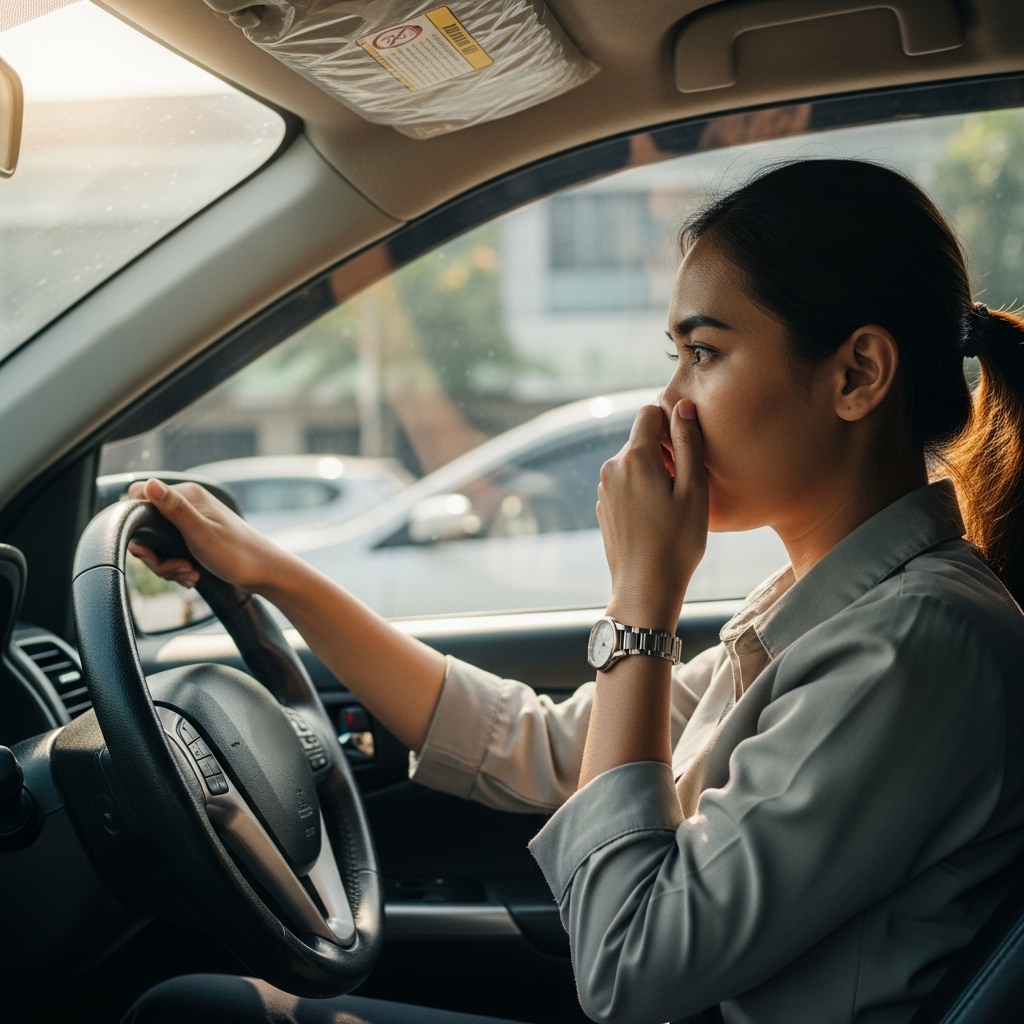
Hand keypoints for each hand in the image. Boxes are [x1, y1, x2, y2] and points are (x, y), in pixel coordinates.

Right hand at [126, 479, 286, 592]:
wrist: (264, 573)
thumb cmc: (237, 554)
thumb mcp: (200, 533)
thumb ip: (174, 509)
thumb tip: (150, 484)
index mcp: (188, 495)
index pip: (139, 496)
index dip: (137, 524)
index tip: (149, 549)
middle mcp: (188, 505)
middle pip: (146, 527)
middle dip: (157, 555)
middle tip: (179, 566)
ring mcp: (192, 522)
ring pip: (158, 545)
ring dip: (169, 566)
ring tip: (191, 573)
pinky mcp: (195, 539)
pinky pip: (172, 553)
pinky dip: (178, 569)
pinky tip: (194, 575)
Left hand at [596, 400, 707, 631]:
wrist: (645, 588)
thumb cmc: (677, 542)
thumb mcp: (694, 489)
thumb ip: (689, 443)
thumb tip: (683, 406)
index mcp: (634, 457)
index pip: (649, 413)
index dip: (672, 424)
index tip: (686, 452)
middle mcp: (612, 468)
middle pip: (641, 440)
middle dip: (664, 452)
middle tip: (685, 486)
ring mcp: (604, 490)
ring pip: (633, 464)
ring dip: (653, 474)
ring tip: (671, 507)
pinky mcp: (604, 508)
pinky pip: (626, 486)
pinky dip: (642, 492)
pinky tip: (656, 520)